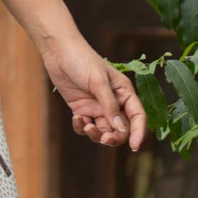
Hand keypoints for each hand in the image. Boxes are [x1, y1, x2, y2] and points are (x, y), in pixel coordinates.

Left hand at [43, 37, 145, 152]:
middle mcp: (113, 102)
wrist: (59, 51)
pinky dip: (81, 127)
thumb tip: (120, 129)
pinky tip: (76, 118)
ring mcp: (97, 107)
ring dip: (96, 134)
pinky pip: (85, 126)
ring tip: (87, 126)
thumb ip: (109, 106)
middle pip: (120, 129)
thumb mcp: (98, 82)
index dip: (138, 132)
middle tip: (104, 139)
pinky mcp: (82, 109)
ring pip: (103, 131)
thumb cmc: (82, 60)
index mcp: (124, 92)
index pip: (137, 116)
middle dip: (114, 137)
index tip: (135, 146)